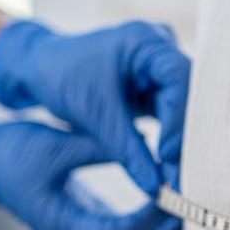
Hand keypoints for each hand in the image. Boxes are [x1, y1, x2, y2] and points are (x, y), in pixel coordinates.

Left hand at [0, 20, 190, 193]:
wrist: (40, 70)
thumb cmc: (61, 78)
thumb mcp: (94, 114)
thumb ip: (128, 151)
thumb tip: (156, 188)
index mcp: (145, 41)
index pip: (180, 78)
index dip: (179, 118)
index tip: (167, 154)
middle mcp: (160, 51)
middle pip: (189, 95)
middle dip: (185, 137)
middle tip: (183, 177)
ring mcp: (159, 69)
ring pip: (183, 109)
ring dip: (180, 143)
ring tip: (178, 180)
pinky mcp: (154, 88)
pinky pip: (171, 116)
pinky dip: (170, 141)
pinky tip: (170, 169)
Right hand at [0, 121, 181, 229]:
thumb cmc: (12, 151)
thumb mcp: (57, 143)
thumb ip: (102, 146)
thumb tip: (147, 144)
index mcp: (62, 225)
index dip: (151, 218)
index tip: (172, 190)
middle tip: (190, 211)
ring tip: (185, 208)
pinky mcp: (82, 226)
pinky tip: (165, 202)